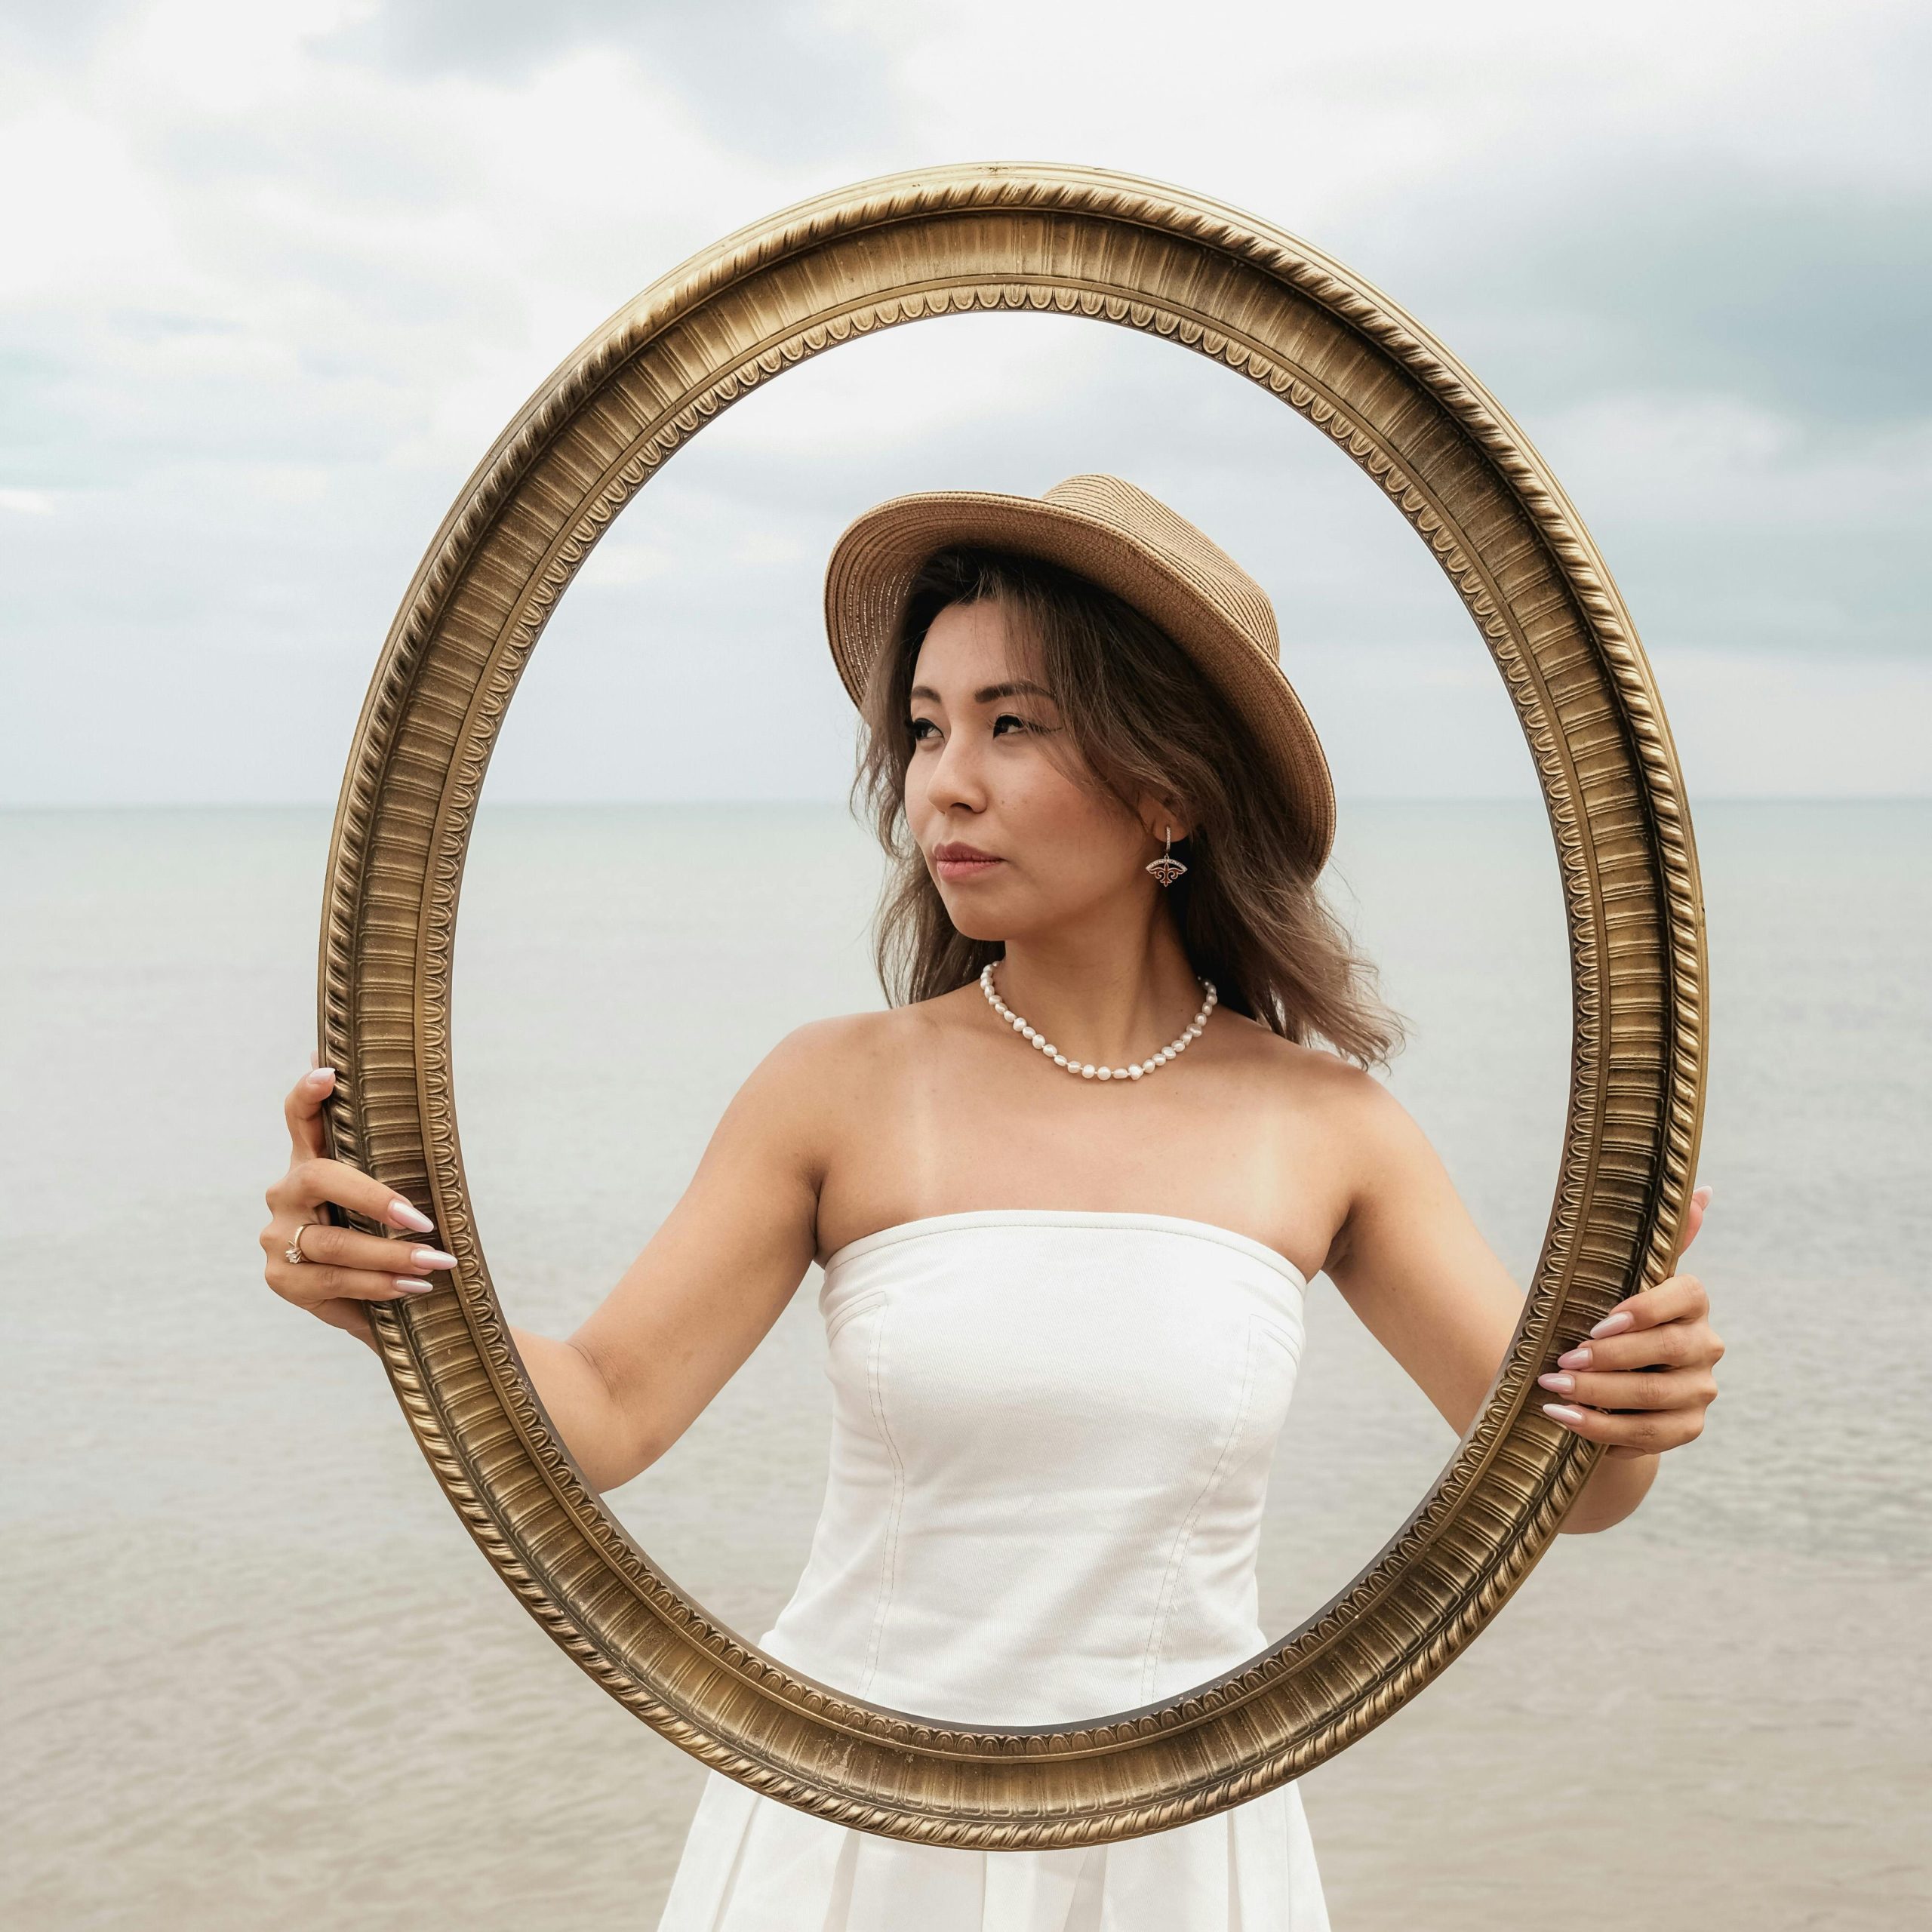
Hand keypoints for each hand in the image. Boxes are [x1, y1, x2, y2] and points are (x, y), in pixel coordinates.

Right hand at [258, 1050, 458, 1347]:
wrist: (364, 1299)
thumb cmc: (378, 1234)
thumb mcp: (385, 1199)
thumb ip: (392, 1162)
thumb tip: (429, 1114)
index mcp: (309, 1161)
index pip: (299, 1118)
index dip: (308, 1094)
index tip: (328, 1072)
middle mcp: (286, 1193)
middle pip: (320, 1179)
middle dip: (375, 1198)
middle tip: (422, 1219)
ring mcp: (278, 1236)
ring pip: (333, 1243)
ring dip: (390, 1255)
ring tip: (435, 1262)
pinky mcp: (282, 1279)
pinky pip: (333, 1279)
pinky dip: (379, 1284)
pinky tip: (413, 1287)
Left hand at [1538, 1184, 1720, 1459]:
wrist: (1615, 1378)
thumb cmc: (1613, 1316)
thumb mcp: (1626, 1277)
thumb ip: (1661, 1238)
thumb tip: (1703, 1189)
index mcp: (1693, 1302)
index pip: (1685, 1297)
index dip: (1644, 1310)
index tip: (1596, 1322)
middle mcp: (1706, 1346)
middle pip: (1666, 1353)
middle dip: (1610, 1359)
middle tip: (1560, 1361)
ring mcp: (1700, 1391)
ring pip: (1654, 1399)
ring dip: (1599, 1396)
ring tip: (1551, 1390)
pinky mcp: (1686, 1427)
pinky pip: (1649, 1437)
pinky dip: (1603, 1429)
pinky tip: (1565, 1418)